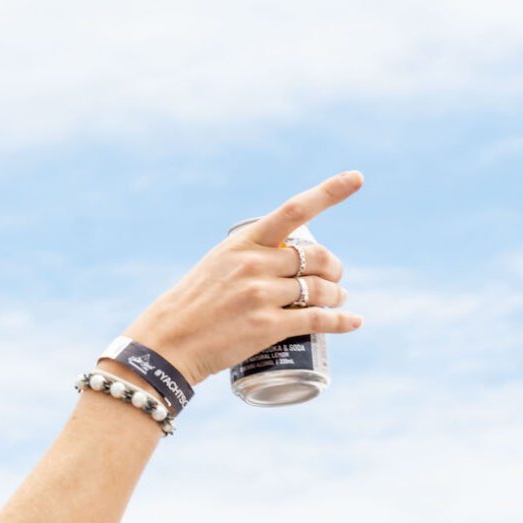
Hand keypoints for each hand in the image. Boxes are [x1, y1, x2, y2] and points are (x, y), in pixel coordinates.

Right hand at [118, 172, 365, 385]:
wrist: (165, 345)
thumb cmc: (191, 307)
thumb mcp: (217, 266)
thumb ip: (250, 258)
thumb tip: (290, 262)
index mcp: (242, 243)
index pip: (294, 210)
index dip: (330, 192)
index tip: (357, 178)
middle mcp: (254, 264)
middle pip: (317, 258)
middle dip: (333, 268)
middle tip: (335, 279)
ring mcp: (261, 295)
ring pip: (320, 290)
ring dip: (337, 296)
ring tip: (337, 301)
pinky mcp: (266, 327)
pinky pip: (318, 320)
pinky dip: (341, 321)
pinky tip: (352, 321)